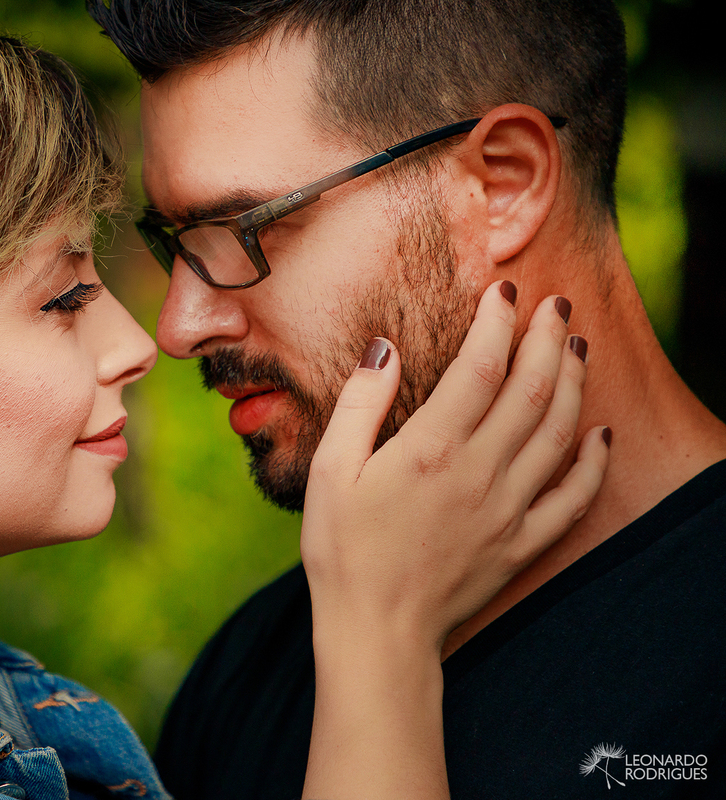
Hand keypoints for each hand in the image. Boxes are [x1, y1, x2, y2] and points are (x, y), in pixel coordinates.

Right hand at [301, 281, 607, 651]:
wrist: (376, 629)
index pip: (480, 368)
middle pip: (532, 390)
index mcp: (430, 449)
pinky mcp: (522, 542)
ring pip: (559, 432)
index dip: (498, 322)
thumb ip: (359, 405)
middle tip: (556, 304)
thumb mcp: (328, 471)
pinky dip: (593, 461)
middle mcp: (480, 472)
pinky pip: (573, 497)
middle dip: (548, 338)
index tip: (504, 291)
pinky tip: (600, 433)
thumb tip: (384, 349)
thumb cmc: (342, 549)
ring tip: (577, 346)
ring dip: (574, 383)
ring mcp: (508, 509)